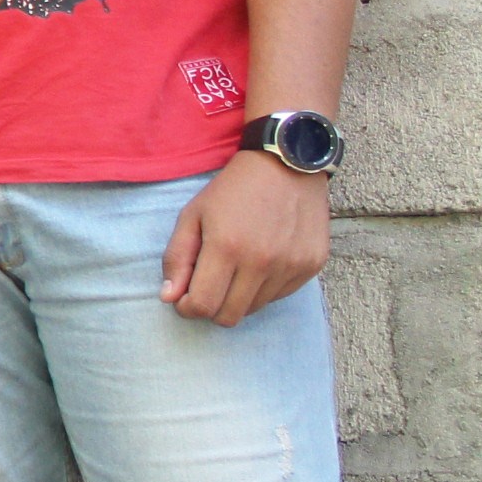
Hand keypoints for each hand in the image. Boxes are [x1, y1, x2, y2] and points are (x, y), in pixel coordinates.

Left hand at [162, 150, 329, 326]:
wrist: (287, 164)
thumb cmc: (232, 190)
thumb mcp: (192, 215)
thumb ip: (177, 258)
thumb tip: (169, 298)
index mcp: (227, 248)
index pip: (203, 306)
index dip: (188, 308)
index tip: (184, 298)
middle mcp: (263, 262)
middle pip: (229, 316)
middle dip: (211, 307)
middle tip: (207, 286)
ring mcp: (291, 265)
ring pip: (254, 309)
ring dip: (238, 298)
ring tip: (235, 268)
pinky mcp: (312, 265)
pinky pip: (279, 295)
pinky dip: (264, 288)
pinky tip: (260, 262)